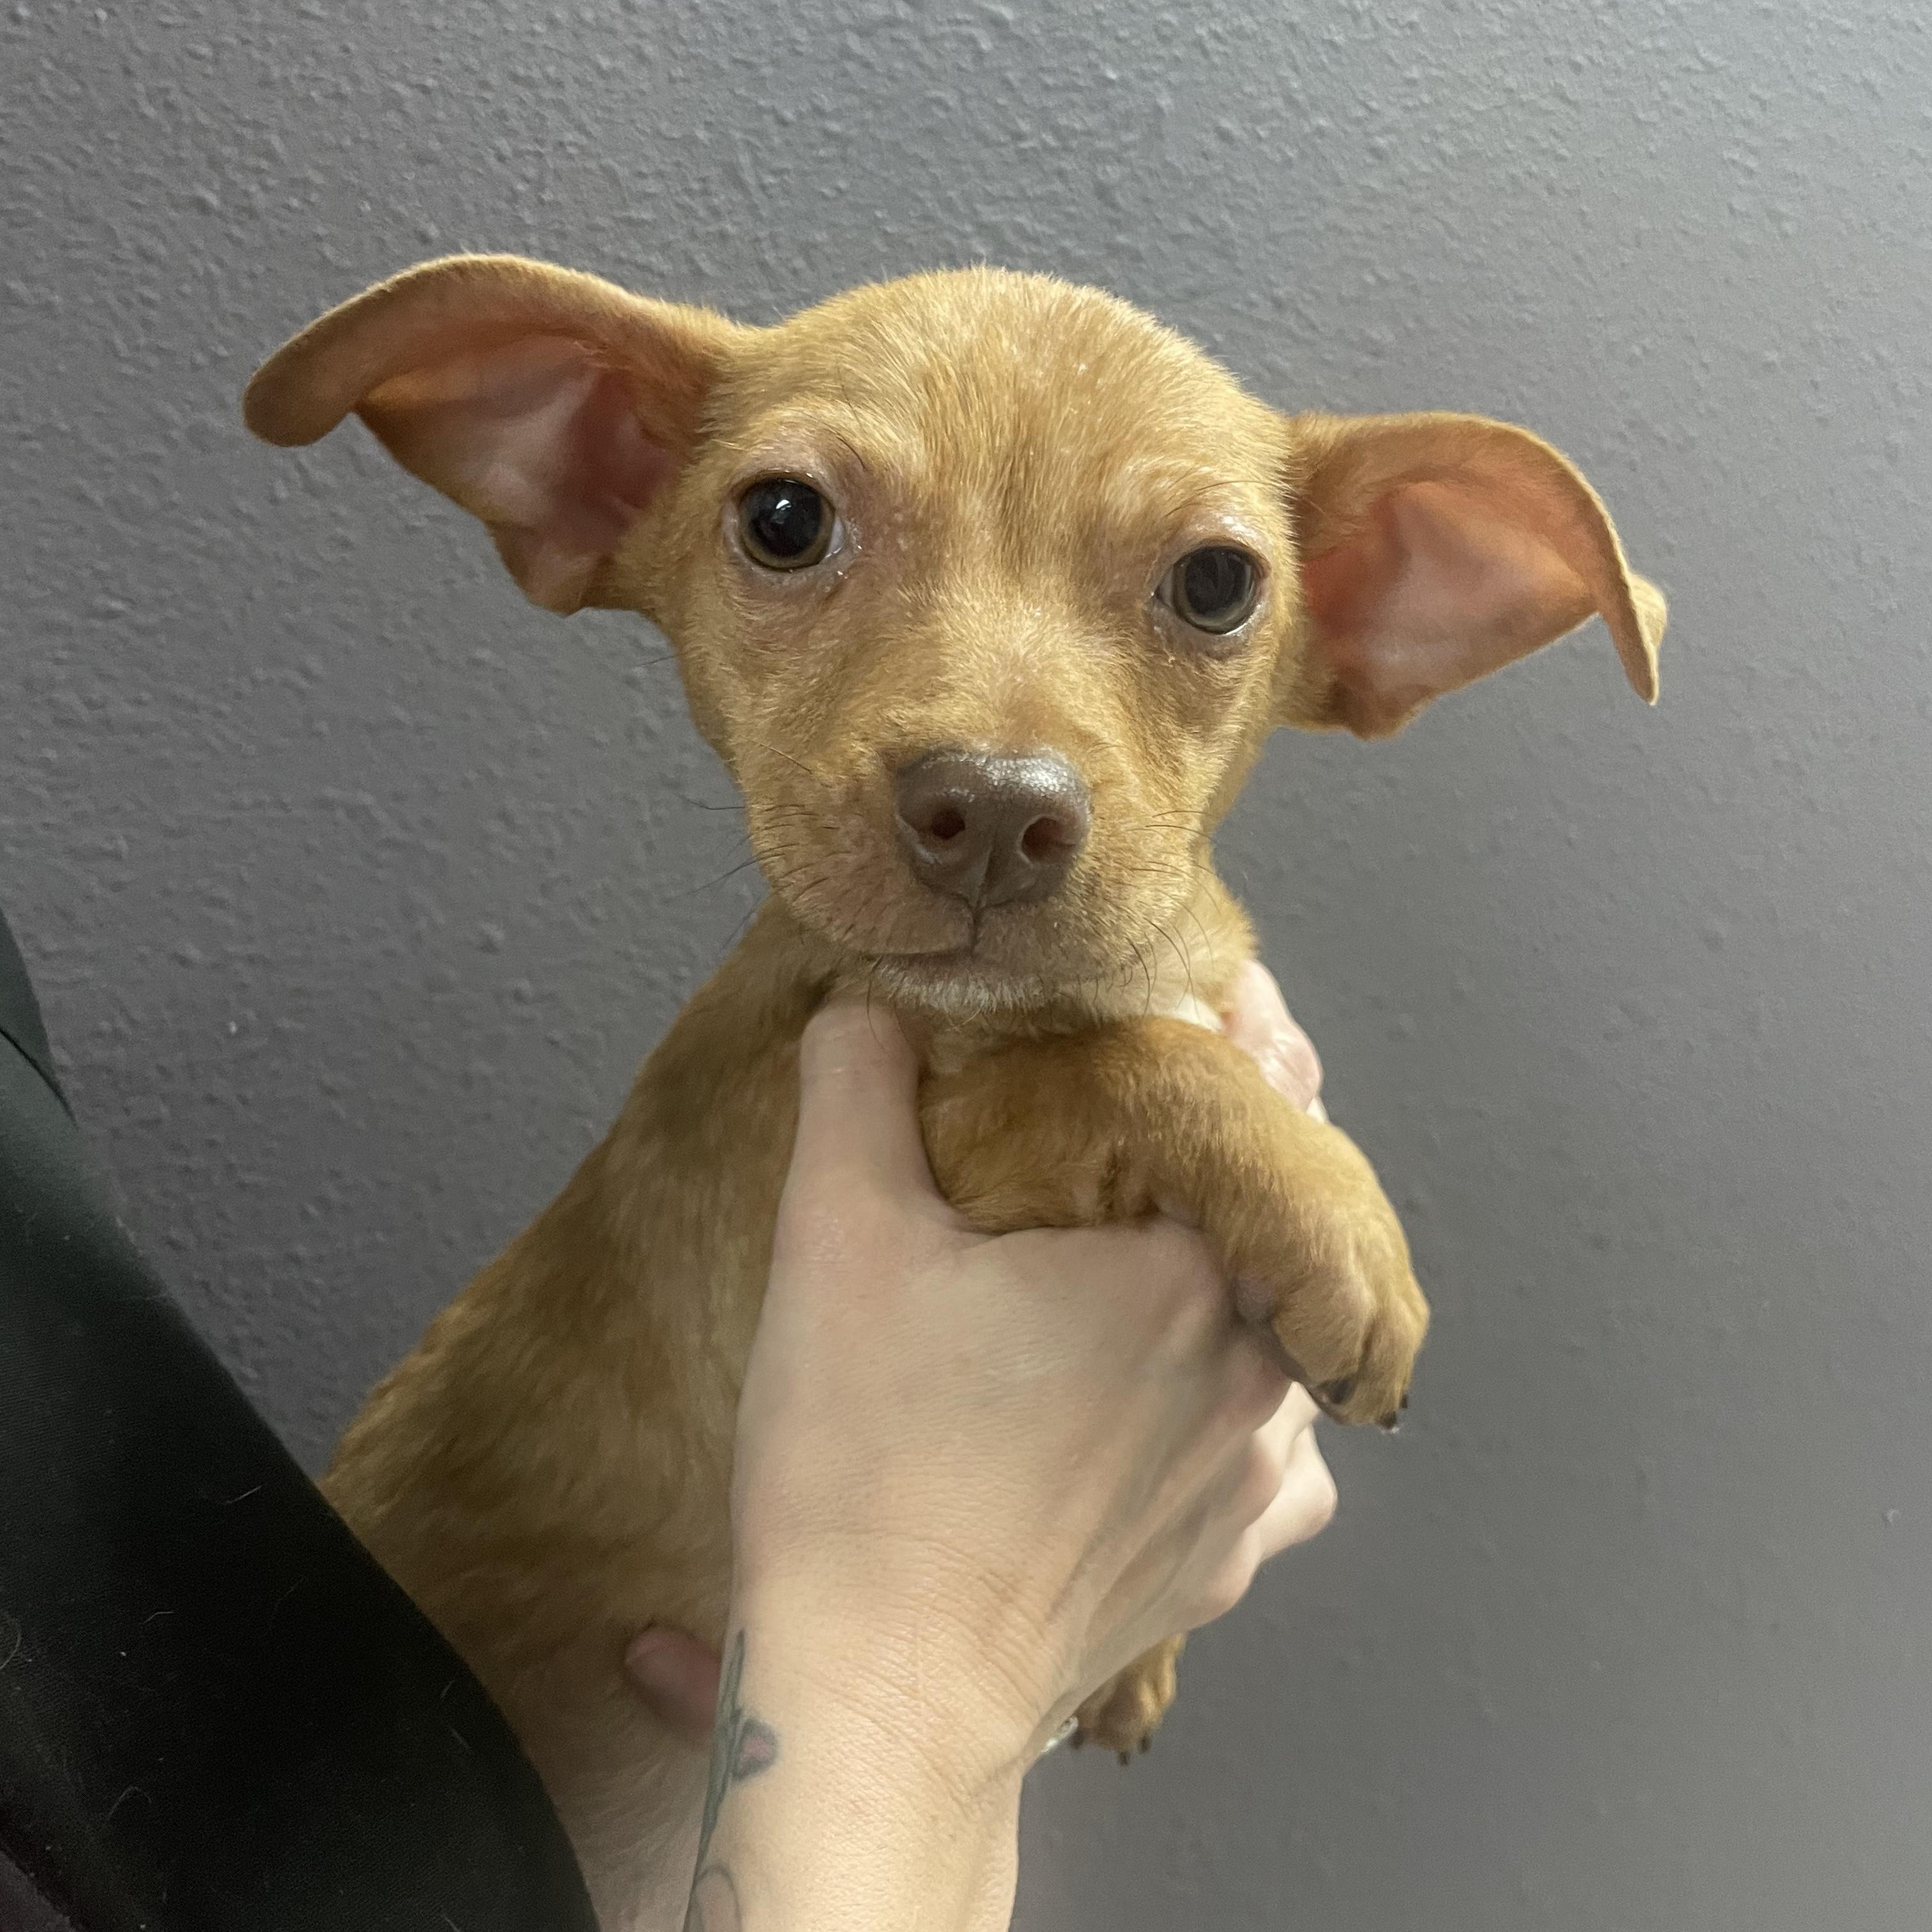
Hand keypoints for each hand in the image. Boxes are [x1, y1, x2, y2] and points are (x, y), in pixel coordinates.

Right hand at [628, 963, 1336, 1751]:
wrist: (879, 1695)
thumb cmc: (863, 1471)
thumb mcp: (836, 1243)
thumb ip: (857, 1092)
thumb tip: (867, 1009)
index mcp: (1182, 1271)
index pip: (1259, 1109)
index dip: (1235, 1038)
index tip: (1217, 1002)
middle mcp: (1249, 1374)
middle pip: (1286, 1223)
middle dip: (1237, 1164)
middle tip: (1169, 1126)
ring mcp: (1245, 1482)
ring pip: (1288, 1344)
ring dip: (1244, 1293)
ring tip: (1165, 1268)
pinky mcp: (1219, 1565)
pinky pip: (1274, 1466)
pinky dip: (1238, 1421)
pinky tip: (1170, 1413)